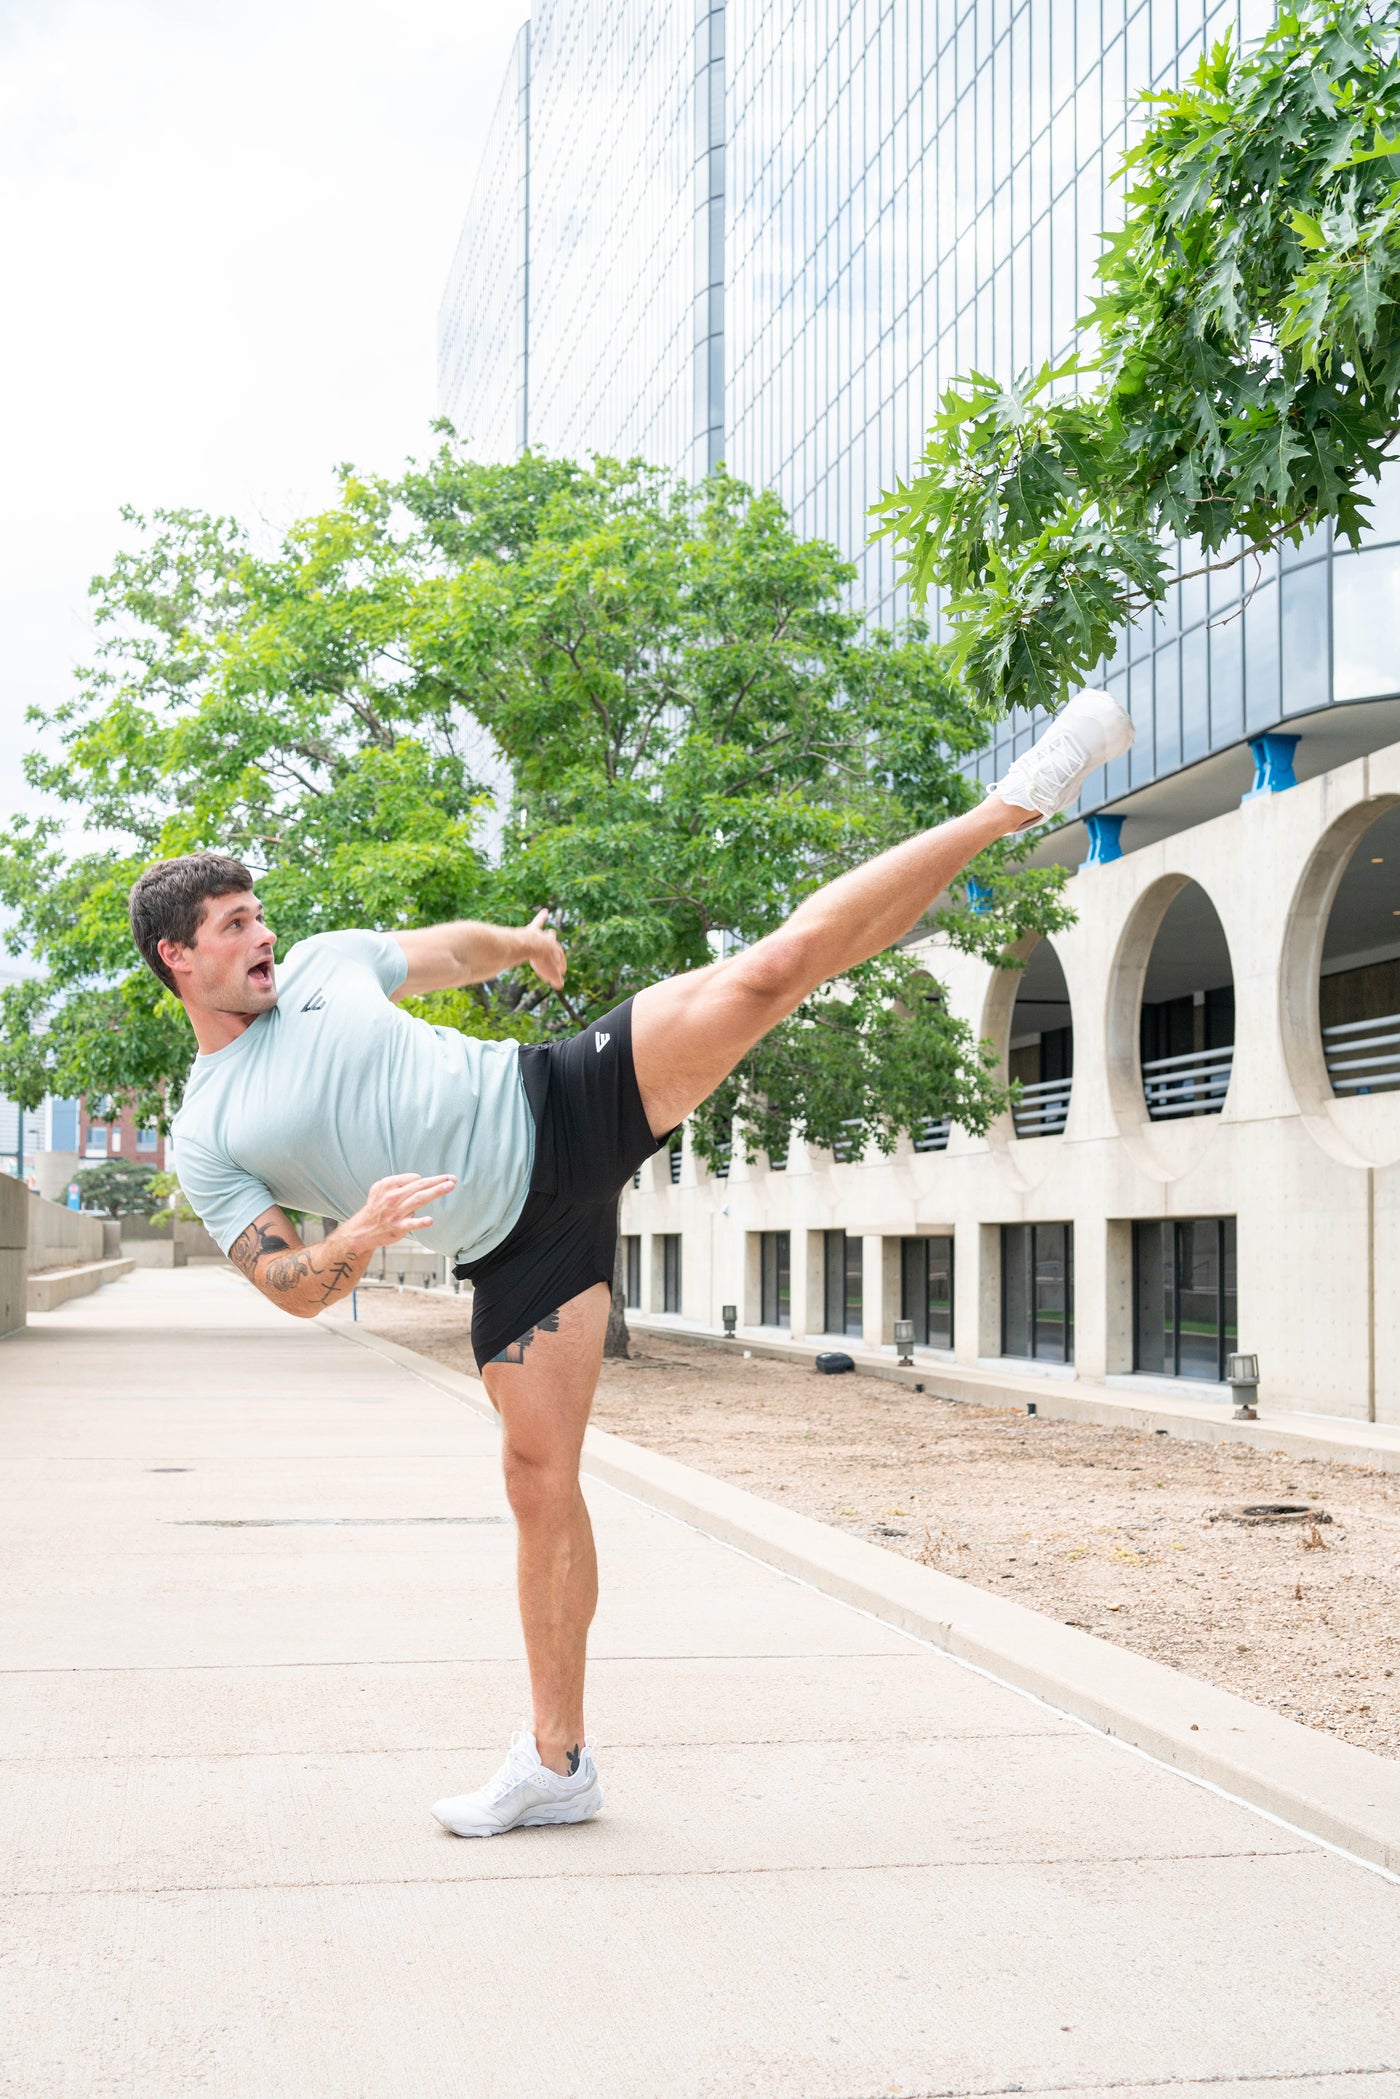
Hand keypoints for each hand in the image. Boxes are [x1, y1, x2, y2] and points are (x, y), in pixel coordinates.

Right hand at [342, 1173, 456, 1253]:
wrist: (363, 1229)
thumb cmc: (376, 1207)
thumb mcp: (380, 1188)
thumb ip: (398, 1182)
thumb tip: (420, 1179)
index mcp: (388, 1185)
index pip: (413, 1178)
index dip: (425, 1181)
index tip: (432, 1184)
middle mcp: (393, 1197)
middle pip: (420, 1186)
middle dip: (438, 1181)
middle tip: (452, 1178)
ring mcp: (396, 1212)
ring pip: (419, 1199)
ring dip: (436, 1192)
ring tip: (449, 1186)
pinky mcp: (398, 1227)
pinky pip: (411, 1224)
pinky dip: (420, 1222)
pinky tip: (430, 1220)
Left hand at [520, 908, 565, 989]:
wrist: (533, 945)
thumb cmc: (543, 960)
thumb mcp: (551, 974)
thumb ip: (556, 980)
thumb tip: (560, 985)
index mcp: (557, 953)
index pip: (560, 960)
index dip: (561, 967)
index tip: (561, 972)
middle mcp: (552, 943)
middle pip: (555, 946)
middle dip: (556, 951)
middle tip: (557, 953)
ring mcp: (542, 936)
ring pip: (548, 935)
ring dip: (549, 936)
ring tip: (552, 933)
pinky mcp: (533, 930)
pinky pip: (539, 922)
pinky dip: (542, 917)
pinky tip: (545, 911)